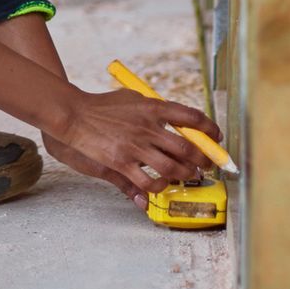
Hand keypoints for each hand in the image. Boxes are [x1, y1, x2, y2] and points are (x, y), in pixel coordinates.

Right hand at [49, 90, 223, 202]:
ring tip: (188, 176)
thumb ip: (152, 113)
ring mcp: (135, 146)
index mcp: (153, 107)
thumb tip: (171, 120)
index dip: (209, 128)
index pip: (191, 116)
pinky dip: (158, 188)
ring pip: (172, 168)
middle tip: (206, 164)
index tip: (216, 136)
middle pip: (187, 148)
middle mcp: (148, 127)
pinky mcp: (121, 163)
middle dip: (203, 160)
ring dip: (185, 176)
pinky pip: (147, 182)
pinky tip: (160, 186)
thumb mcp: (131, 101)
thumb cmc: (102, 107)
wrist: (73, 115)